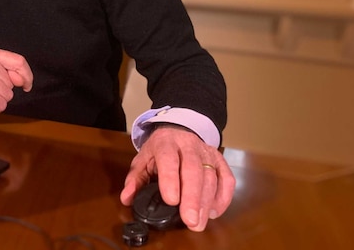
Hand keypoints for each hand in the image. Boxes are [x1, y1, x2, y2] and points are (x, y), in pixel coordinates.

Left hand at [119, 124, 234, 231]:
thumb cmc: (160, 149)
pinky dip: (223, 197)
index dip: (170, 179)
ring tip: (199, 222)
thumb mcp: (143, 159)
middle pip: (193, 170)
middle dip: (192, 197)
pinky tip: (213, 212)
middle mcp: (188, 146)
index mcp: (165, 143)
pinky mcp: (219, 160)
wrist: (178, 130)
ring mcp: (206, 152)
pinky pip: (226, 179)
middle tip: (190, 220)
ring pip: (211, 176)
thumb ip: (135, 179)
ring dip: (206, 202)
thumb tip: (126, 198)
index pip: (168, 159)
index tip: (171, 201)